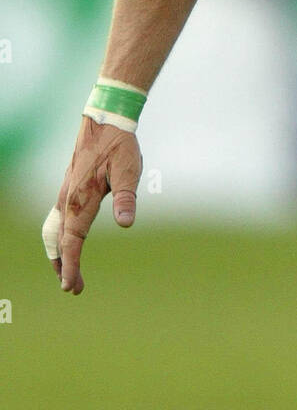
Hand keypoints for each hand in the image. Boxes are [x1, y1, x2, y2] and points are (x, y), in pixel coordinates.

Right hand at [44, 117, 142, 293]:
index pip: (72, 241)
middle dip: (64, 266)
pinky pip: (57, 219)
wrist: (105, 120)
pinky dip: (58, 237)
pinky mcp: (69, 188)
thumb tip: (126, 223)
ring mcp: (66, 193)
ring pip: (54, 230)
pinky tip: (67, 241)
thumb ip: (127, 198)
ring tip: (66, 272)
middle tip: (74, 289)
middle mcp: (68, 199)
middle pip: (59, 241)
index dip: (72, 265)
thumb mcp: (128, 171)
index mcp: (80, 199)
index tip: (71, 287)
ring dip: (58, 253)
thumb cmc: (119, 146)